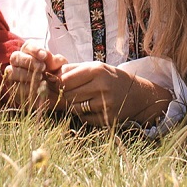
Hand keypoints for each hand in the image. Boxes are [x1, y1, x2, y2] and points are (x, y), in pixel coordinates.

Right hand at [2, 41, 66, 110]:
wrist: (54, 90)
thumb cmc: (55, 73)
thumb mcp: (58, 66)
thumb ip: (54, 60)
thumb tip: (47, 56)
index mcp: (28, 52)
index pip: (27, 46)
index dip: (34, 50)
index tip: (44, 56)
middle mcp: (18, 61)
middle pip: (15, 57)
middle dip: (29, 61)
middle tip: (42, 68)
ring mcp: (13, 75)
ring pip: (11, 71)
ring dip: (25, 75)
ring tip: (40, 79)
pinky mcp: (13, 88)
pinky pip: (13, 87)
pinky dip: (25, 88)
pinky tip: (37, 89)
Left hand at [57, 62, 171, 126]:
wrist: (136, 94)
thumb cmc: (110, 78)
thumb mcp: (95, 67)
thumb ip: (72, 69)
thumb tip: (50, 75)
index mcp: (97, 70)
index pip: (65, 80)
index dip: (56, 84)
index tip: (53, 85)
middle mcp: (101, 86)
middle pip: (68, 95)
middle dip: (62, 96)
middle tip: (60, 95)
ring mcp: (105, 103)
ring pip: (74, 108)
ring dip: (72, 105)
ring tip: (78, 100)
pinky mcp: (107, 118)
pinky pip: (84, 118)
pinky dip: (83, 115)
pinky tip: (90, 108)